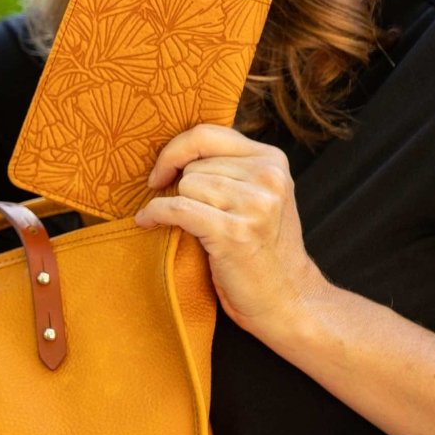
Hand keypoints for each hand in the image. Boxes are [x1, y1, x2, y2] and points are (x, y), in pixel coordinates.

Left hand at [133, 124, 328, 338]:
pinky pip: (177, 209)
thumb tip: (173, 154)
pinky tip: (147, 222)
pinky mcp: (234, 232)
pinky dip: (155, 215)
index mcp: (272, 161)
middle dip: (181, 190)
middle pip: (193, 165)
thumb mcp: (257, 198)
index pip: (206, 134)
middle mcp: (268, 177)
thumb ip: (229, 170)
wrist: (287, 300)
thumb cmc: (261, 252)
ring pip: (185, 187)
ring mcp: (254, 204)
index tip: (160, 174)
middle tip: (188, 214)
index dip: (174, 151)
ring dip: (176, 208)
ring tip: (188, 228)